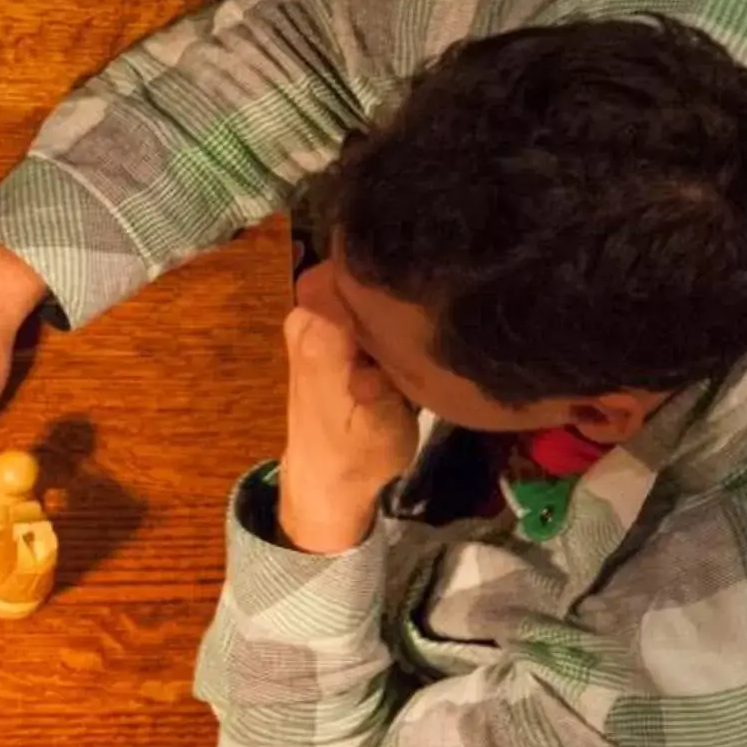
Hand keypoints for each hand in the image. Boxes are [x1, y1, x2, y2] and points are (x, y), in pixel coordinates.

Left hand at [276, 272, 418, 553]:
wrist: (325, 480)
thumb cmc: (359, 455)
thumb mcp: (384, 419)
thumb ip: (386, 370)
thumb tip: (395, 325)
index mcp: (319, 333)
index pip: (352, 267)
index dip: (391, 266)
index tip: (431, 271)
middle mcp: (307, 317)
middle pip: (356, 269)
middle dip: (395, 279)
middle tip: (439, 293)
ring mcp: (309, 321)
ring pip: (356, 283)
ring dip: (390, 295)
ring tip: (429, 306)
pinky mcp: (318, 330)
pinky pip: (352, 300)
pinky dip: (380, 308)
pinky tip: (408, 320)